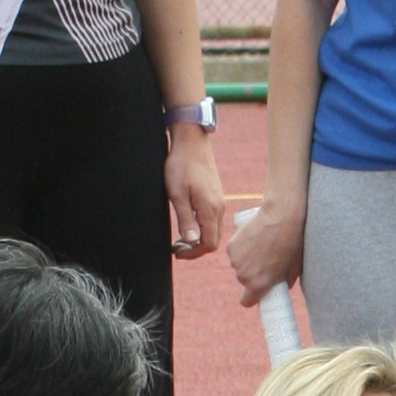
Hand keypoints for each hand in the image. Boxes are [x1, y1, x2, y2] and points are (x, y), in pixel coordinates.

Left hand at [164, 128, 227, 258]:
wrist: (191, 142)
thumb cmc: (181, 165)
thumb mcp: (177, 194)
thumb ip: (185, 219)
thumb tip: (191, 241)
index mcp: (209, 209)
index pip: (209, 243)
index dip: (193, 253)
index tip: (177, 252)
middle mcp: (218, 207)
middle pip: (213, 240)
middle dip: (195, 249)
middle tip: (176, 248)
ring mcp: (219, 201)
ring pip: (214, 230)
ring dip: (198, 239)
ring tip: (180, 239)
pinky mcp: (216, 196)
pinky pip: (213, 220)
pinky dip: (202, 228)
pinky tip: (188, 223)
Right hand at [228, 196, 304, 306]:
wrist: (282, 217)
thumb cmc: (292, 244)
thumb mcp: (293, 270)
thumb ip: (283, 282)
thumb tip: (280, 286)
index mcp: (258, 285)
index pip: (246, 302)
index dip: (252, 297)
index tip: (258, 291)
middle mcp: (243, 276)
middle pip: (244, 281)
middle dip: (252, 274)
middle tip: (266, 260)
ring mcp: (235, 260)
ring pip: (239, 265)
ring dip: (246, 260)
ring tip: (261, 246)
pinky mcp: (231, 246)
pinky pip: (235, 251)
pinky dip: (242, 247)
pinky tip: (253, 238)